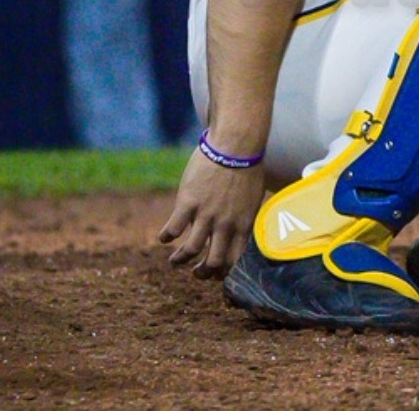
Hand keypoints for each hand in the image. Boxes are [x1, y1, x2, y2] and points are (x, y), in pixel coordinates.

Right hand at [158, 148, 266, 278]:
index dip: (224, 272)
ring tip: (175, 262)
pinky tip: (164, 237)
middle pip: (212, 262)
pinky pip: (173, 229)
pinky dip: (166, 237)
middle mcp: (226, 224)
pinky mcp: (188, 203)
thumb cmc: (248, 167)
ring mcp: (206, 214)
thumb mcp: (253, 197)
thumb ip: (245, 216)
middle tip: (196, 274)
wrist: (236, 144)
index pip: (234, 260)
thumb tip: (241, 229)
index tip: (216, 274)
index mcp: (244, 224)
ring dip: (180, 260)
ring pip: (190, 250)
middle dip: (202, 273)